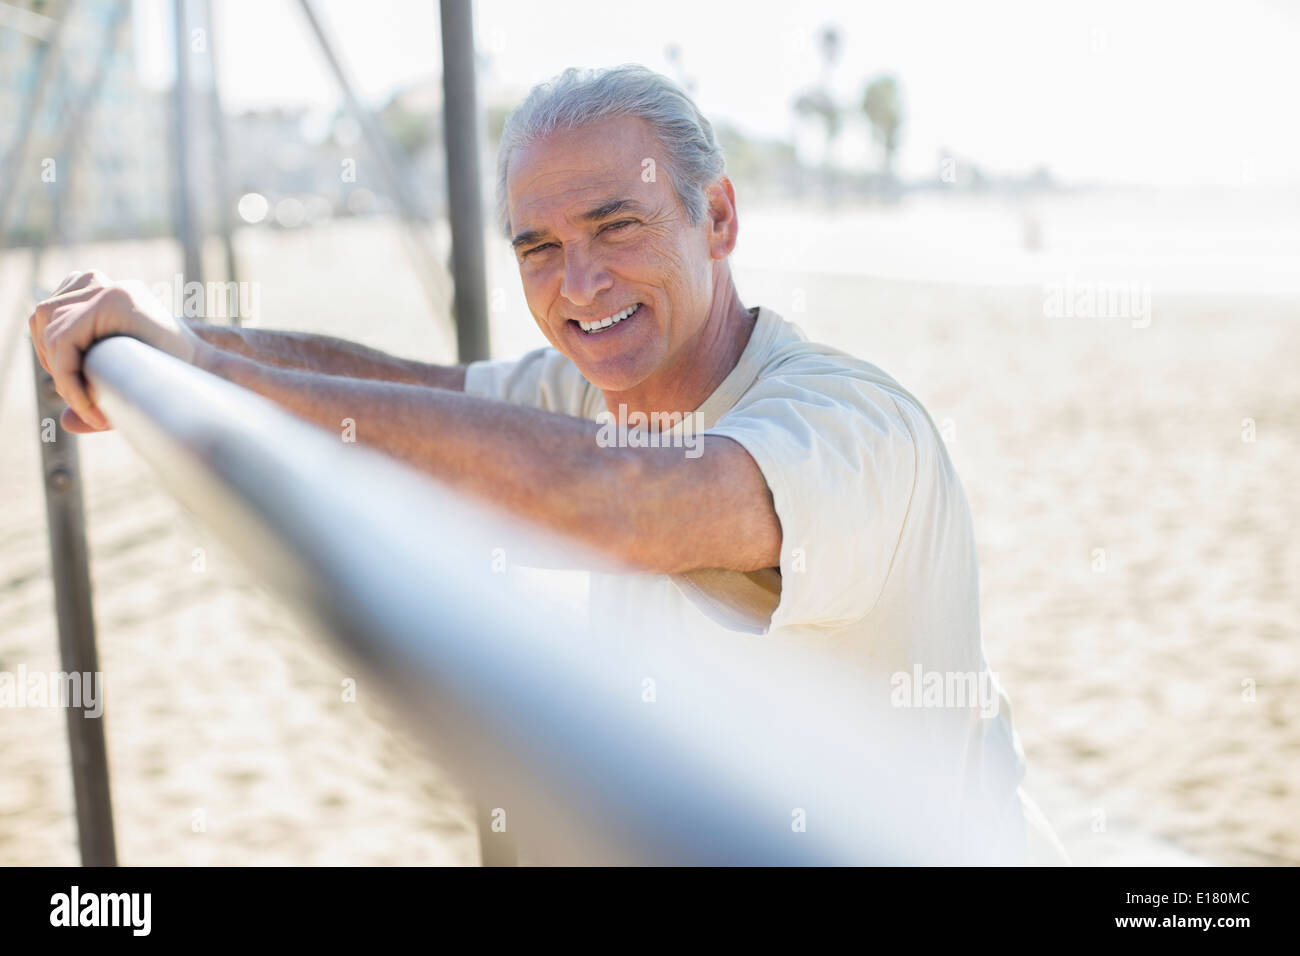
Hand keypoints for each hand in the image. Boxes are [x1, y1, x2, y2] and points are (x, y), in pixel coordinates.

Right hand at [30, 270, 203, 432]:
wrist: (188, 347)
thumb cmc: (179, 370)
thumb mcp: (158, 388)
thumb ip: (118, 410)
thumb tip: (65, 424)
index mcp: (117, 299)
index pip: (65, 341)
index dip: (68, 381)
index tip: (88, 409)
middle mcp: (102, 284)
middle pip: (52, 333)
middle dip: (63, 376)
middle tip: (87, 407)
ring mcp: (92, 280)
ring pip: (44, 321)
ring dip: (52, 358)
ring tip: (80, 389)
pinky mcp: (84, 283)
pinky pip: (48, 311)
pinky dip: (49, 338)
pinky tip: (70, 363)